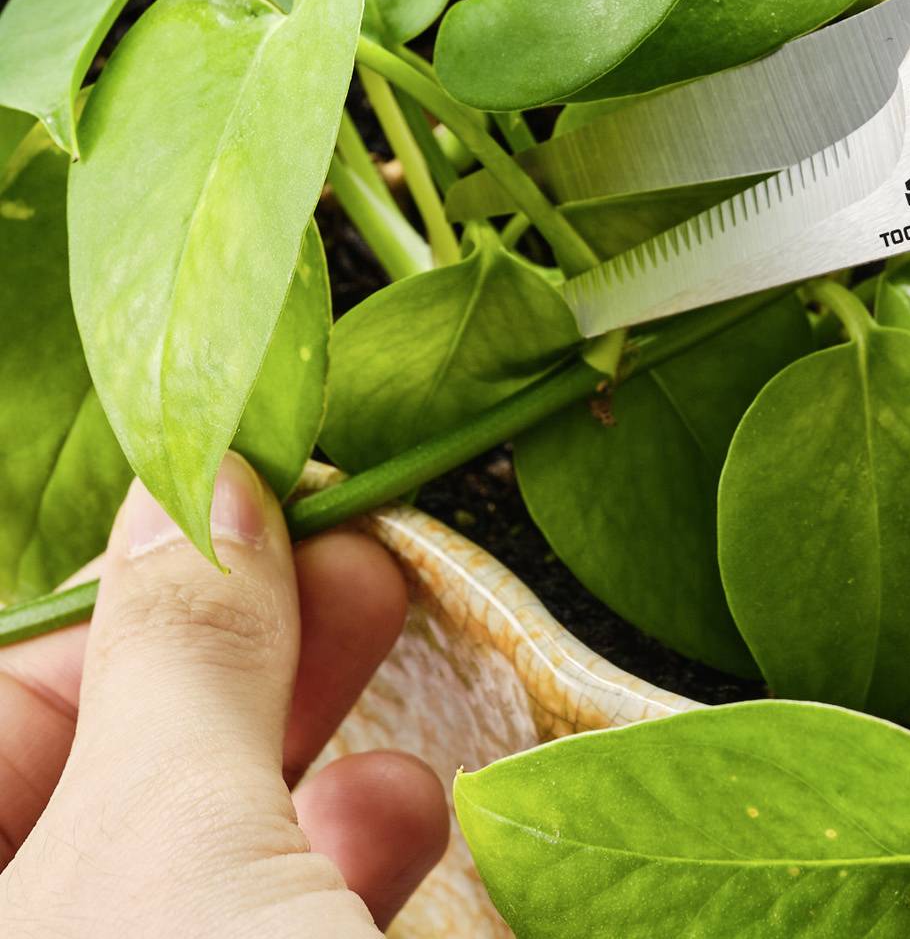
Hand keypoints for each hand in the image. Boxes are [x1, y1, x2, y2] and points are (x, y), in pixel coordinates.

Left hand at [0, 457, 448, 935]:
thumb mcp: (178, 828)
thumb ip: (184, 650)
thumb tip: (202, 482)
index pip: (5, 696)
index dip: (118, 586)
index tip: (248, 493)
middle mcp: (45, 932)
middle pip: (113, 756)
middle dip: (236, 632)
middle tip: (341, 536)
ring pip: (208, 829)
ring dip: (313, 717)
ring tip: (389, 620)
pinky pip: (283, 910)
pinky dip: (350, 841)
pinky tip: (404, 807)